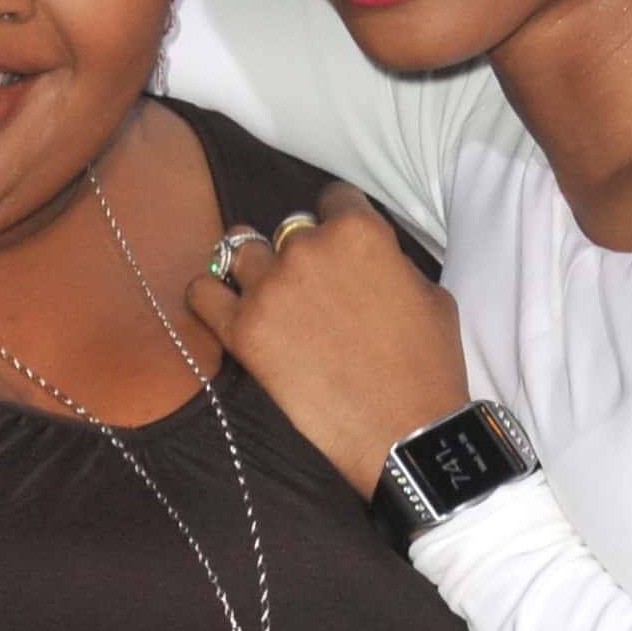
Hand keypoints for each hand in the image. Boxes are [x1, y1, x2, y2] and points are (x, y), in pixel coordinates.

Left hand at [185, 182, 470, 495]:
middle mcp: (306, 248)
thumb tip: (365, 258)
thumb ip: (389, 260)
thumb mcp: (429, 292)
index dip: (338, 222)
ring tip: (271, 297)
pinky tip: (226, 308)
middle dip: (299, 252)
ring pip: (241, 250)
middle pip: (287, 229)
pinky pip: (202, 293)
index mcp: (358, 231)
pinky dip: (211, 295)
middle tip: (312, 288)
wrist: (404, 431)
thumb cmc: (428, 365)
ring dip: (256, 268)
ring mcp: (269, 288)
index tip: (338, 248)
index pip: (332, 199)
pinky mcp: (242, 331)